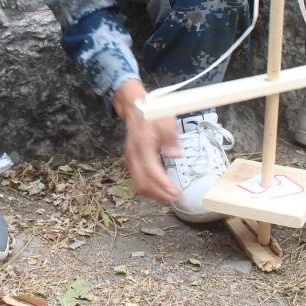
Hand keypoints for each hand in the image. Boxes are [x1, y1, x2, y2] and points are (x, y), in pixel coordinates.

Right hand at [113, 79, 181, 202]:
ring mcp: (130, 159)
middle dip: (159, 195)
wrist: (134, 107)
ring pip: (138, 184)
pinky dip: (147, 187)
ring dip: (153, 193)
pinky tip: (158, 187)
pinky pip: (136, 179)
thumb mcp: (165, 121)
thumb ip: (171, 139)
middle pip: (143, 184)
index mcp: (143, 147)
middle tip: (174, 198)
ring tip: (167, 196)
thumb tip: (176, 155)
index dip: (164, 185)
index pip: (152, 172)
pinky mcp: (130, 161)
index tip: (175, 192)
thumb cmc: (151, 114)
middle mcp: (133, 156)